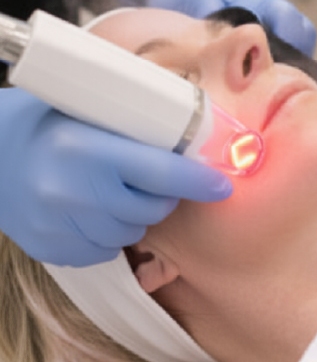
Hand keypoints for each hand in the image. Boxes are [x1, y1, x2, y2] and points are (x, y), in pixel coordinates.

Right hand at [0, 88, 232, 266]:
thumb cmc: (49, 121)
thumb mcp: (91, 110)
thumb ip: (138, 125)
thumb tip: (200, 138)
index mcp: (86, 149)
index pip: (160, 172)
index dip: (198, 181)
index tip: (222, 186)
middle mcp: (70, 190)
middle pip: (150, 209)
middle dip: (162, 195)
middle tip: (152, 178)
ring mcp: (57, 224)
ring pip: (130, 234)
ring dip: (135, 216)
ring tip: (115, 191)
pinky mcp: (49, 248)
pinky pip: (104, 251)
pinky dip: (109, 234)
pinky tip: (93, 210)